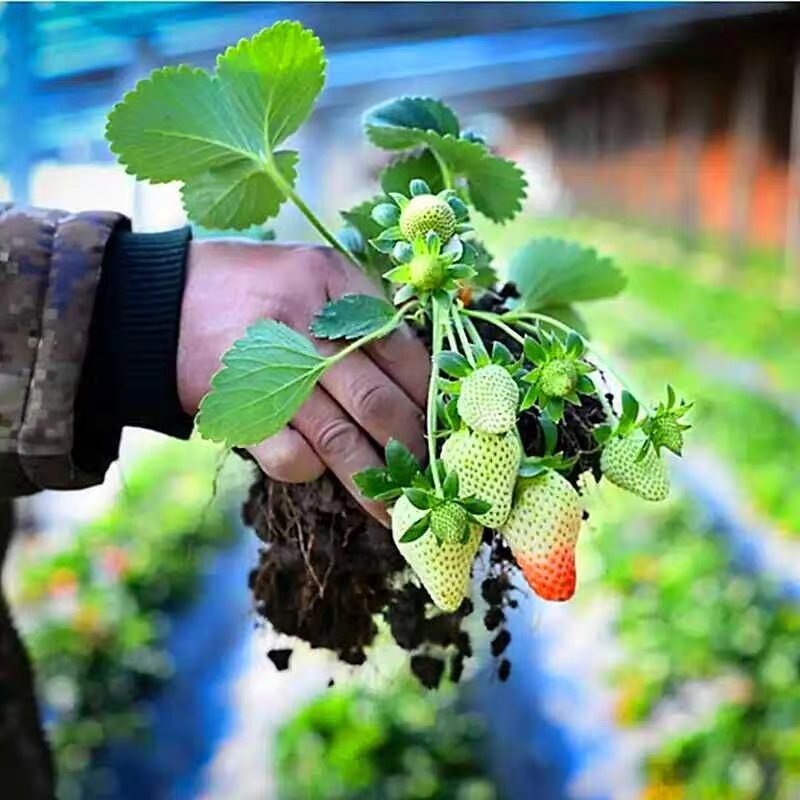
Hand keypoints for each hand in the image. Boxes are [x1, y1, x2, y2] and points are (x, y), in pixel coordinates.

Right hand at [177, 240, 429, 523]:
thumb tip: (420, 381)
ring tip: (398, 506)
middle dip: (412, 446)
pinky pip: (291, 458)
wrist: (159, 302)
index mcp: (333, 280)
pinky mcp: (238, 412)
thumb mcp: (314, 274)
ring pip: (340, 440)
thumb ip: (363, 315)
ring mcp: (269, 372)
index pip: (402, 349)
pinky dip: (314, 471)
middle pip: (377, 401)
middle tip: (430, 472)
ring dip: (375, 481)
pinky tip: (322, 469)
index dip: (431, 395)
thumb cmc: (256, 291)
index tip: (445, 424)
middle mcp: (304, 324)